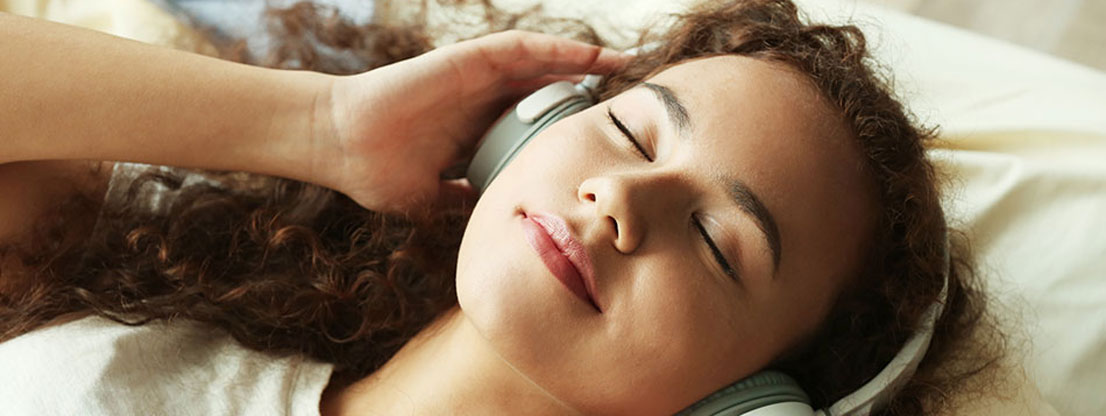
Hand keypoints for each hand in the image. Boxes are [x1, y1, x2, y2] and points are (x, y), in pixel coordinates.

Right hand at [312, 30, 628, 213]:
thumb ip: (459, 202)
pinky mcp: (466, 60)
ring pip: (541, 63)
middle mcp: (482, 100)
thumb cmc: (375, 172)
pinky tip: (587, 54)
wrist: (339, 145)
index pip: (534, 124)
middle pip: (547, 89)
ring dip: (583, 61)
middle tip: (629, 99)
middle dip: (586, 92)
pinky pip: (519, 47)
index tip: (602, 142)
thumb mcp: (429, 198)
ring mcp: (475, 78)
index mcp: (477, 131)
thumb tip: (487, 218)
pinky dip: (554, 48)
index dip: (568, 128)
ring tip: (623, 64)